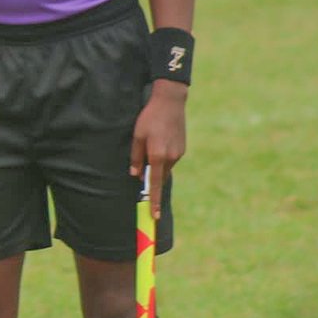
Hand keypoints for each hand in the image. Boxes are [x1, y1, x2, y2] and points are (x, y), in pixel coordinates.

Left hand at [131, 80, 186, 220]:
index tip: (154, 216)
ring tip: (151, 141)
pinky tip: (159, 139)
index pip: (154, 184)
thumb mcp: (137, 135)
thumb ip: (136, 156)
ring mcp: (179, 154)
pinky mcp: (182, 149)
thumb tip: (135, 175)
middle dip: (151, 174)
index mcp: (158, 156)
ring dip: (156, 162)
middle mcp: (171, 158)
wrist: (171, 102)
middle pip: (158, 175)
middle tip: (143, 162)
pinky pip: (170, 159)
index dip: (153, 200)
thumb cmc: (149, 117)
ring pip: (164, 166)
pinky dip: (163, 156)